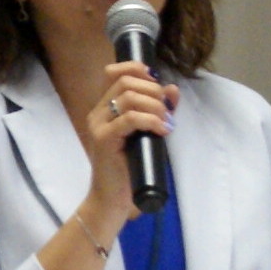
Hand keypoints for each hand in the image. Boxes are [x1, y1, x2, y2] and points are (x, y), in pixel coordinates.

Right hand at [74, 57, 177, 233]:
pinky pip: (130, 118)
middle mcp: (98, 113)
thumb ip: (159, 111)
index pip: (115, 72)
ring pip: (129, 97)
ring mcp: (98, 125)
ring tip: (166, 124)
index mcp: (105, 108)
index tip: (158, 86)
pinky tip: (162, 131)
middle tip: (166, 112)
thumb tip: (172, 88)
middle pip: (126, 82)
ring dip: (155, 107)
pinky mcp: (103, 139)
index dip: (139, 70)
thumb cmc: (130, 168)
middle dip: (154, 92)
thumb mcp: (149, 133)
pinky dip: (151, 120)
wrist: (113, 199)